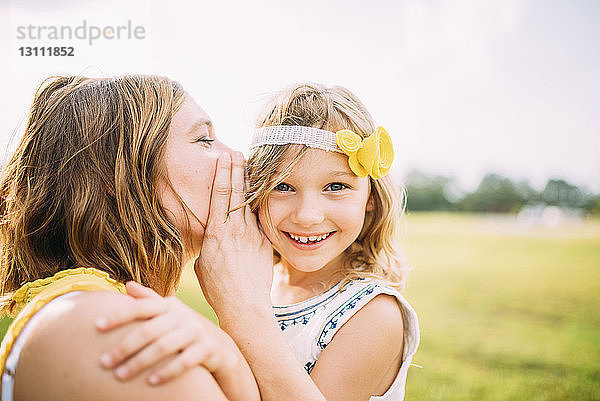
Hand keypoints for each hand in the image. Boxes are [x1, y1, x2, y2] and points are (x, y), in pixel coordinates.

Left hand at [95, 281, 237, 384]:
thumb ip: (148, 300)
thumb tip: (127, 285)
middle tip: (103, 363)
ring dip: (140, 362)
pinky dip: (168, 371)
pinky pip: (186, 361)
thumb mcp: (169, 312)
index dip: (118, 315)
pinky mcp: (207, 348)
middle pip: (148, 330)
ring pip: (164, 346)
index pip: (140, 307)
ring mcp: (196, 331)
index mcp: (168, 306)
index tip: (96, 326)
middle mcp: (182, 316)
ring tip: (120, 376)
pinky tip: (151, 382)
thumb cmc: (183, 328)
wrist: (218, 346)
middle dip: (124, 347)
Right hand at [194, 152, 273, 318]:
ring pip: (251, 203)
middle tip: (238, 152)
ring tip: (249, 167)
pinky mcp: (265, 244)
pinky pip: (260, 220)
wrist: (244, 305)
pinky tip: (259, 197)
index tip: (224, 157)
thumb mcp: (203, 264)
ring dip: (250, 184)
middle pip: (238, 192)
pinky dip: (258, 206)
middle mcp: (236, 230)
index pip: (221, 195)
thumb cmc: (218, 289)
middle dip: (238, 169)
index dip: (223, 173)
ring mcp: (253, 236)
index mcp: (217, 233)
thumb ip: (209, 245)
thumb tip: (212, 239)